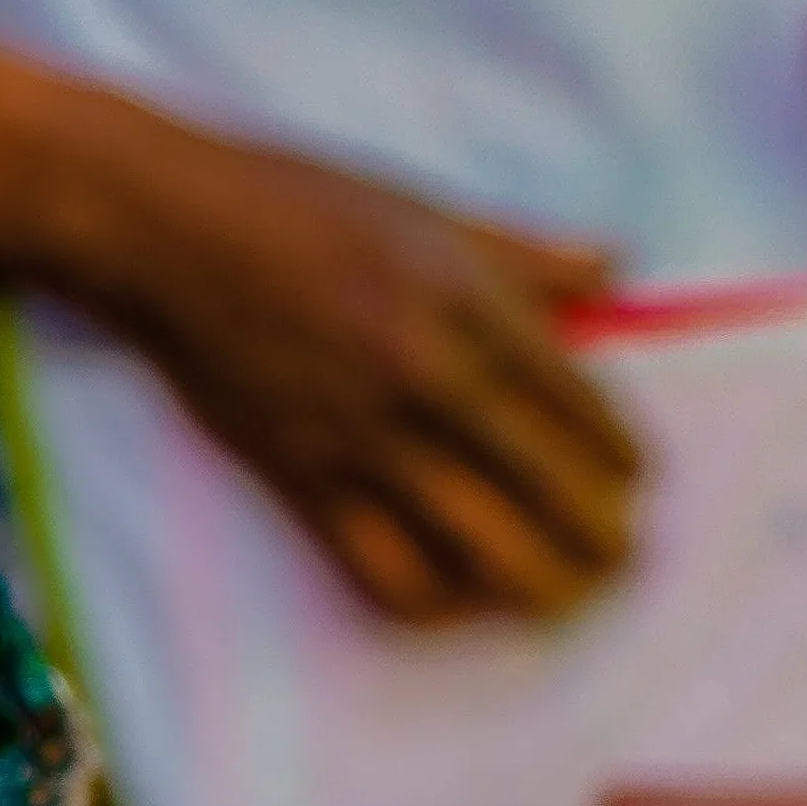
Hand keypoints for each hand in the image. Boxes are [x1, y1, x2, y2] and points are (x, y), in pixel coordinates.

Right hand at [65, 120, 642, 624]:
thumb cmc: (302, 204)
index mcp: (472, 305)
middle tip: (622, 559)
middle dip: (603, 540)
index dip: (624, 461)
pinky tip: (459, 596)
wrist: (169, 230)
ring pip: (485, 550)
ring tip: (561, 594)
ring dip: (539, 586)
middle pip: (552, 493)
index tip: (638, 483)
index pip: (583, 409)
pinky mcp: (307, 481)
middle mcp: (431, 379)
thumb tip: (619, 268)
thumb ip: (530, 256)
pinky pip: (390, 573)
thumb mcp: (429, 210)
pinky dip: (438, 600)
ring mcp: (368, 438)